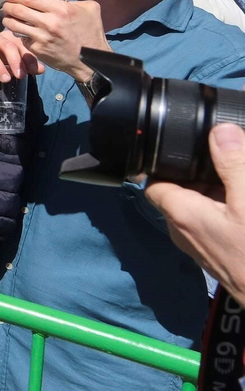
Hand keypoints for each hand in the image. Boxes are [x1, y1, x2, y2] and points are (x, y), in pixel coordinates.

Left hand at [0, 0, 108, 81]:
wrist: (91, 60)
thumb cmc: (91, 32)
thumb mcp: (90, 9)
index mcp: (60, 9)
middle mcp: (48, 23)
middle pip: (17, 10)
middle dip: (7, 5)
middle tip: (5, 4)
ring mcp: (41, 38)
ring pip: (14, 25)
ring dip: (7, 19)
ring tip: (8, 16)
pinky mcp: (37, 50)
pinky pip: (22, 38)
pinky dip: (18, 33)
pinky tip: (19, 30)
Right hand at [0, 29, 39, 85]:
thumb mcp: (12, 62)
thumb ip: (26, 65)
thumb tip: (41, 70)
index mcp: (9, 37)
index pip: (21, 45)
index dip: (28, 57)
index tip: (33, 71)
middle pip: (7, 45)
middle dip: (15, 61)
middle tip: (19, 76)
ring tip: (5, 80)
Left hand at [145, 123, 244, 301]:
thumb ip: (234, 164)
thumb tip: (220, 132)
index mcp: (181, 214)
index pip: (153, 180)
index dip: (164, 160)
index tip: (185, 146)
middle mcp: (184, 232)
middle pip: (181, 191)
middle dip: (202, 173)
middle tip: (227, 161)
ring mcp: (203, 248)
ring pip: (202, 209)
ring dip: (220, 192)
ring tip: (240, 182)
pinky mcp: (222, 258)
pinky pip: (218, 226)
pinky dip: (230, 211)